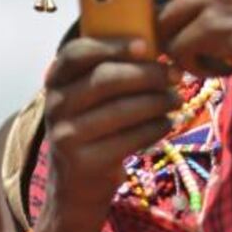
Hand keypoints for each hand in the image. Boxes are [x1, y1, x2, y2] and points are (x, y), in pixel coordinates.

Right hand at [43, 37, 176, 221]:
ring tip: (176, 99)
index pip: (75, 53)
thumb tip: (155, 45)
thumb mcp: (85, 98)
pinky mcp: (84, 162)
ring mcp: (66, 135)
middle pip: (105, 79)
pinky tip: (167, 123)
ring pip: (122, 109)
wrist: (75, 187)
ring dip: (157, 101)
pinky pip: (130, 138)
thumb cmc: (91, 130)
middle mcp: (55, 106)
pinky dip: (155, 128)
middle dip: (147, 74)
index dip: (110, 45)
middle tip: (175, 75)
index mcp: (55, 82)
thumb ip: (106, 70)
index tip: (145, 45)